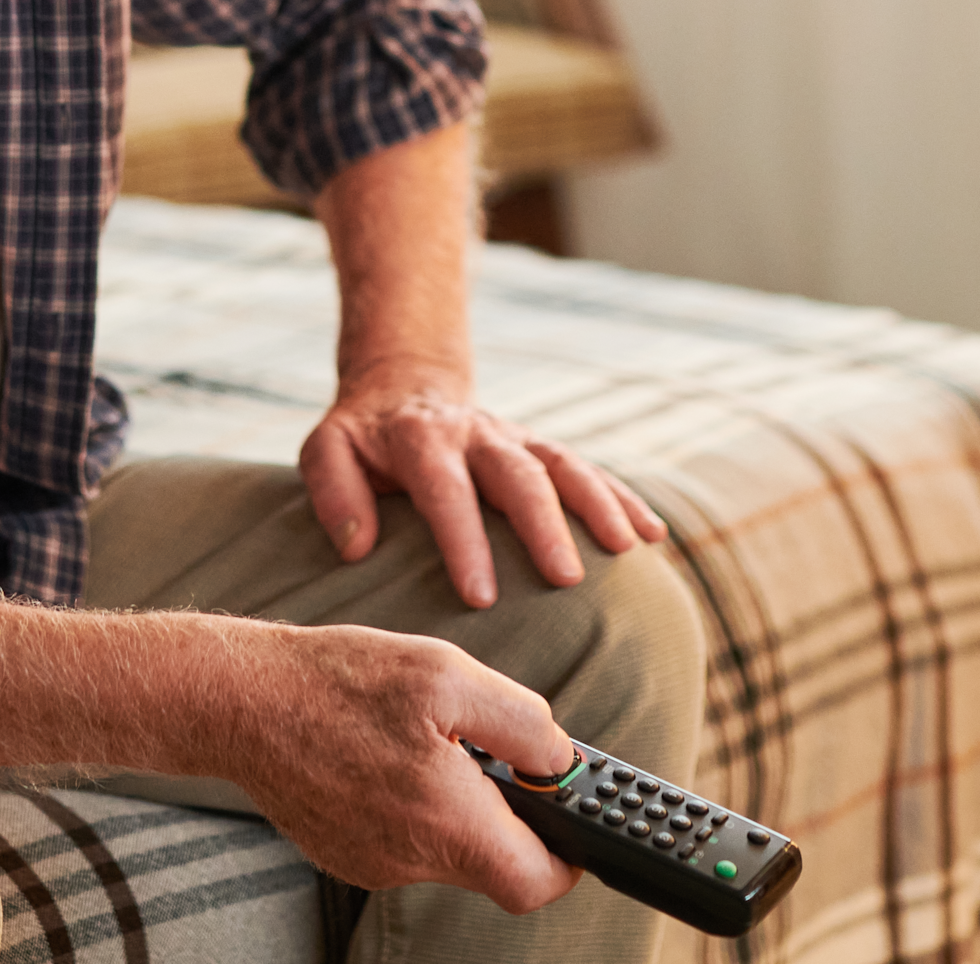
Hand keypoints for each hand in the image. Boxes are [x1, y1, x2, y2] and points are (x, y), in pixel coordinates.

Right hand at [212, 620, 582, 910]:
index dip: (566, 854)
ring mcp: (372, 863)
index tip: (564, 813)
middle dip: (501, 810)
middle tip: (484, 750)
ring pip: (444, 846)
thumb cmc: (338, 682)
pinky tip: (382, 750)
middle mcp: (411, 859)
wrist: (238, 701)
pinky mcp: (342, 852)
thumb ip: (522, 724)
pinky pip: (400, 838)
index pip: (536, 884)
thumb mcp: (449, 674)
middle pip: (491, 863)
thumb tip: (558, 760)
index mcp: (448, 823)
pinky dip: (408, 801)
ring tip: (421, 736)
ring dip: (451, 801)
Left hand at [300, 360, 666, 607]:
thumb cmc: (363, 435)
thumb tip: (357, 547)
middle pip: (517, 474)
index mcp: (421, 439)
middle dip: (544, 526)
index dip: (463, 540)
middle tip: (566, 579)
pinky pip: (587, 469)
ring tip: (627, 550)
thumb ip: (333, 492)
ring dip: (598, 505)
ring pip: (564, 465)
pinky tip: (652, 534)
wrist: (405, 382)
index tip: (481, 596)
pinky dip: (622, 497)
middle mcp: (476, 434)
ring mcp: (515, 438)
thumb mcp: (327, 449)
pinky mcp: (540, 448)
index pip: (445, 490)